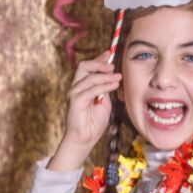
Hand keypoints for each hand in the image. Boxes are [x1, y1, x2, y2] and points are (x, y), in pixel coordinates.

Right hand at [48, 51, 121, 171]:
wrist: (85, 138)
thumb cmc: (94, 121)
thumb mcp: (105, 102)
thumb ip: (106, 89)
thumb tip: (113, 75)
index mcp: (82, 86)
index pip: (88, 67)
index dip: (99, 59)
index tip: (109, 54)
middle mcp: (76, 87)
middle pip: (84, 66)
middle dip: (99, 63)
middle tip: (113, 65)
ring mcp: (74, 94)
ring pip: (89, 77)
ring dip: (105, 76)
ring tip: (118, 77)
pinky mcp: (75, 101)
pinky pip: (90, 90)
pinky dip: (103, 86)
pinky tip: (114, 85)